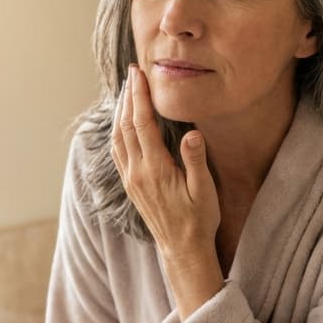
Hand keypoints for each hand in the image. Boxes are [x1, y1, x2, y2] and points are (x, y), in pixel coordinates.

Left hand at [111, 65, 223, 317]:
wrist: (182, 249)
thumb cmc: (198, 220)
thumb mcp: (204, 191)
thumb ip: (196, 161)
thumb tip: (191, 133)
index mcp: (156, 169)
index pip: (142, 124)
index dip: (139, 96)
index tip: (138, 74)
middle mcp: (137, 173)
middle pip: (125, 126)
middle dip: (127, 97)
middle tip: (131, 73)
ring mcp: (131, 179)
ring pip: (117, 138)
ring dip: (119, 112)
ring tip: (126, 91)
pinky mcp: (130, 185)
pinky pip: (117, 152)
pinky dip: (117, 130)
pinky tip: (122, 122)